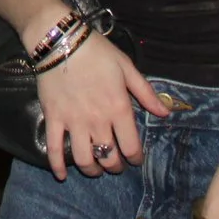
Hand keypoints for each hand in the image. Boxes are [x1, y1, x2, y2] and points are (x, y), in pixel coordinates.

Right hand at [32, 29, 167, 179]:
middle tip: (115, 165)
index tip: (135, 159)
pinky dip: (57, 166)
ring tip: (96, 169)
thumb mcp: (127, 68)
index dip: (135, 158)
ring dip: (92, 170)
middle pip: (109, 157)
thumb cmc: (97, 52)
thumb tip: (165, 113)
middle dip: (115, 166)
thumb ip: (146, 93)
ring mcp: (73, 122)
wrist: (61, 42)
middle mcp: (97, 121)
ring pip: (84, 159)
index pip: (131, 147)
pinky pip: (54, 149)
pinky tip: (62, 176)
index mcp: (118, 108)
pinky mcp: (53, 119)